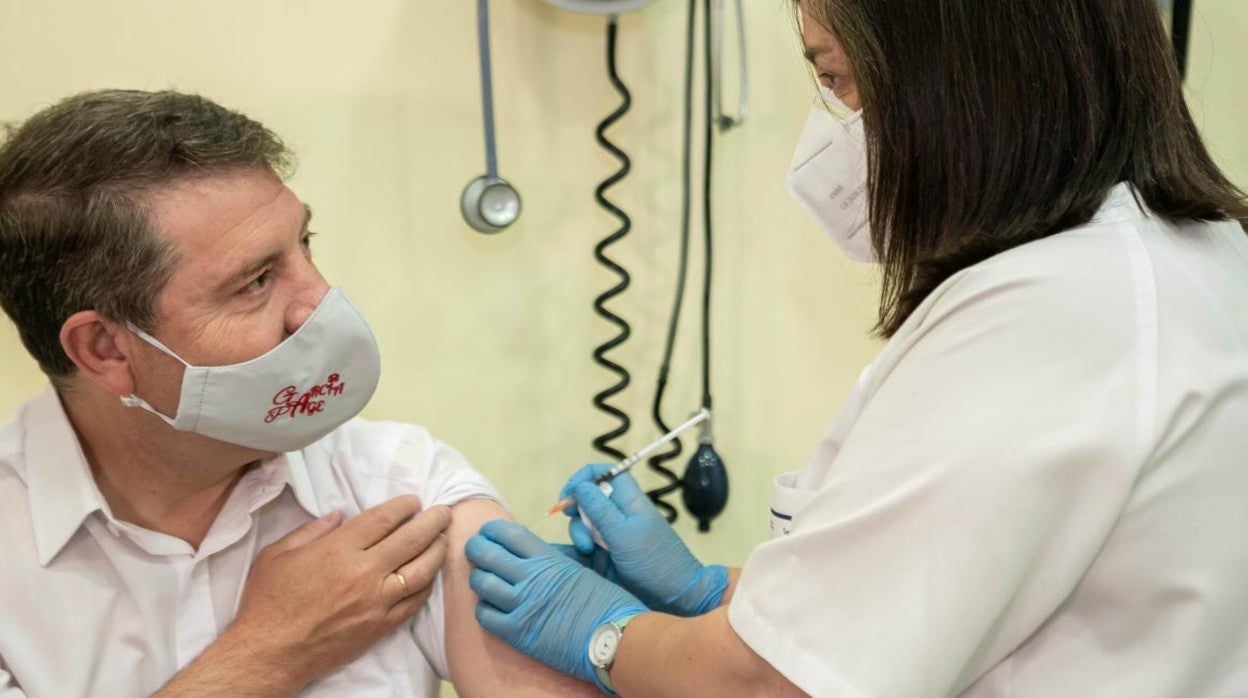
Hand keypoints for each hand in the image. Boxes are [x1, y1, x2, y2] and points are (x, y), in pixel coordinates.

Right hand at [230, 496, 451, 689]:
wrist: (270, 653)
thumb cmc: (268, 601)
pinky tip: (431, 574)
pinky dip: (427, 584)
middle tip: (444, 512)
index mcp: (338, 550)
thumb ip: (312, 529)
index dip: (403, 507)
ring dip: (437, 551)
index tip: (413, 501)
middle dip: (432, 522)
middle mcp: (363, 573)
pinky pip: (414, 602)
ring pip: (421, 571)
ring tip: (445, 538)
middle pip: (410, 540)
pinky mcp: (381, 626)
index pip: (383, 519)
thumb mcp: (277, 554)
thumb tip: (339, 514)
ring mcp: (376, 602)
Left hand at [465, 520, 646, 690]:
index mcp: (548, 559)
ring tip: (481, 578)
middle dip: (475, 549)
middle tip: (474, 550)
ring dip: (477, 578)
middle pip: (488, 554)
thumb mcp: (579, 568)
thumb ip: (552, 559)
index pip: (508, 534)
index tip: (487, 532)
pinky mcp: (518, 633)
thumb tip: (530, 554)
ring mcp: (522, 605)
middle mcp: (531, 578)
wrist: (614, 636)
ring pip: (482, 583)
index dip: (491, 530)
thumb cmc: (604, 602)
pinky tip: (490, 607)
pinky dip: (483, 609)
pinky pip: (485, 616)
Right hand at [562, 464, 727, 616]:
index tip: (569, 494)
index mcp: (630, 501)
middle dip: (577, 509)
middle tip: (572, 520)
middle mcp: (620, 514)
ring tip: (588, 550)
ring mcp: (614, 534)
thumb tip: (581, 486)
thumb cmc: (654, 562)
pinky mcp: (608, 554)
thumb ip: (600, 510)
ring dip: (580, 531)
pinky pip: (588, 541)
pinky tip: (586, 555)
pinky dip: (582, 545)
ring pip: (585, 521)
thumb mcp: (624, 534)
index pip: (605, 474)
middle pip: (589, 498)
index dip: (584, 477)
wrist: (674, 597)